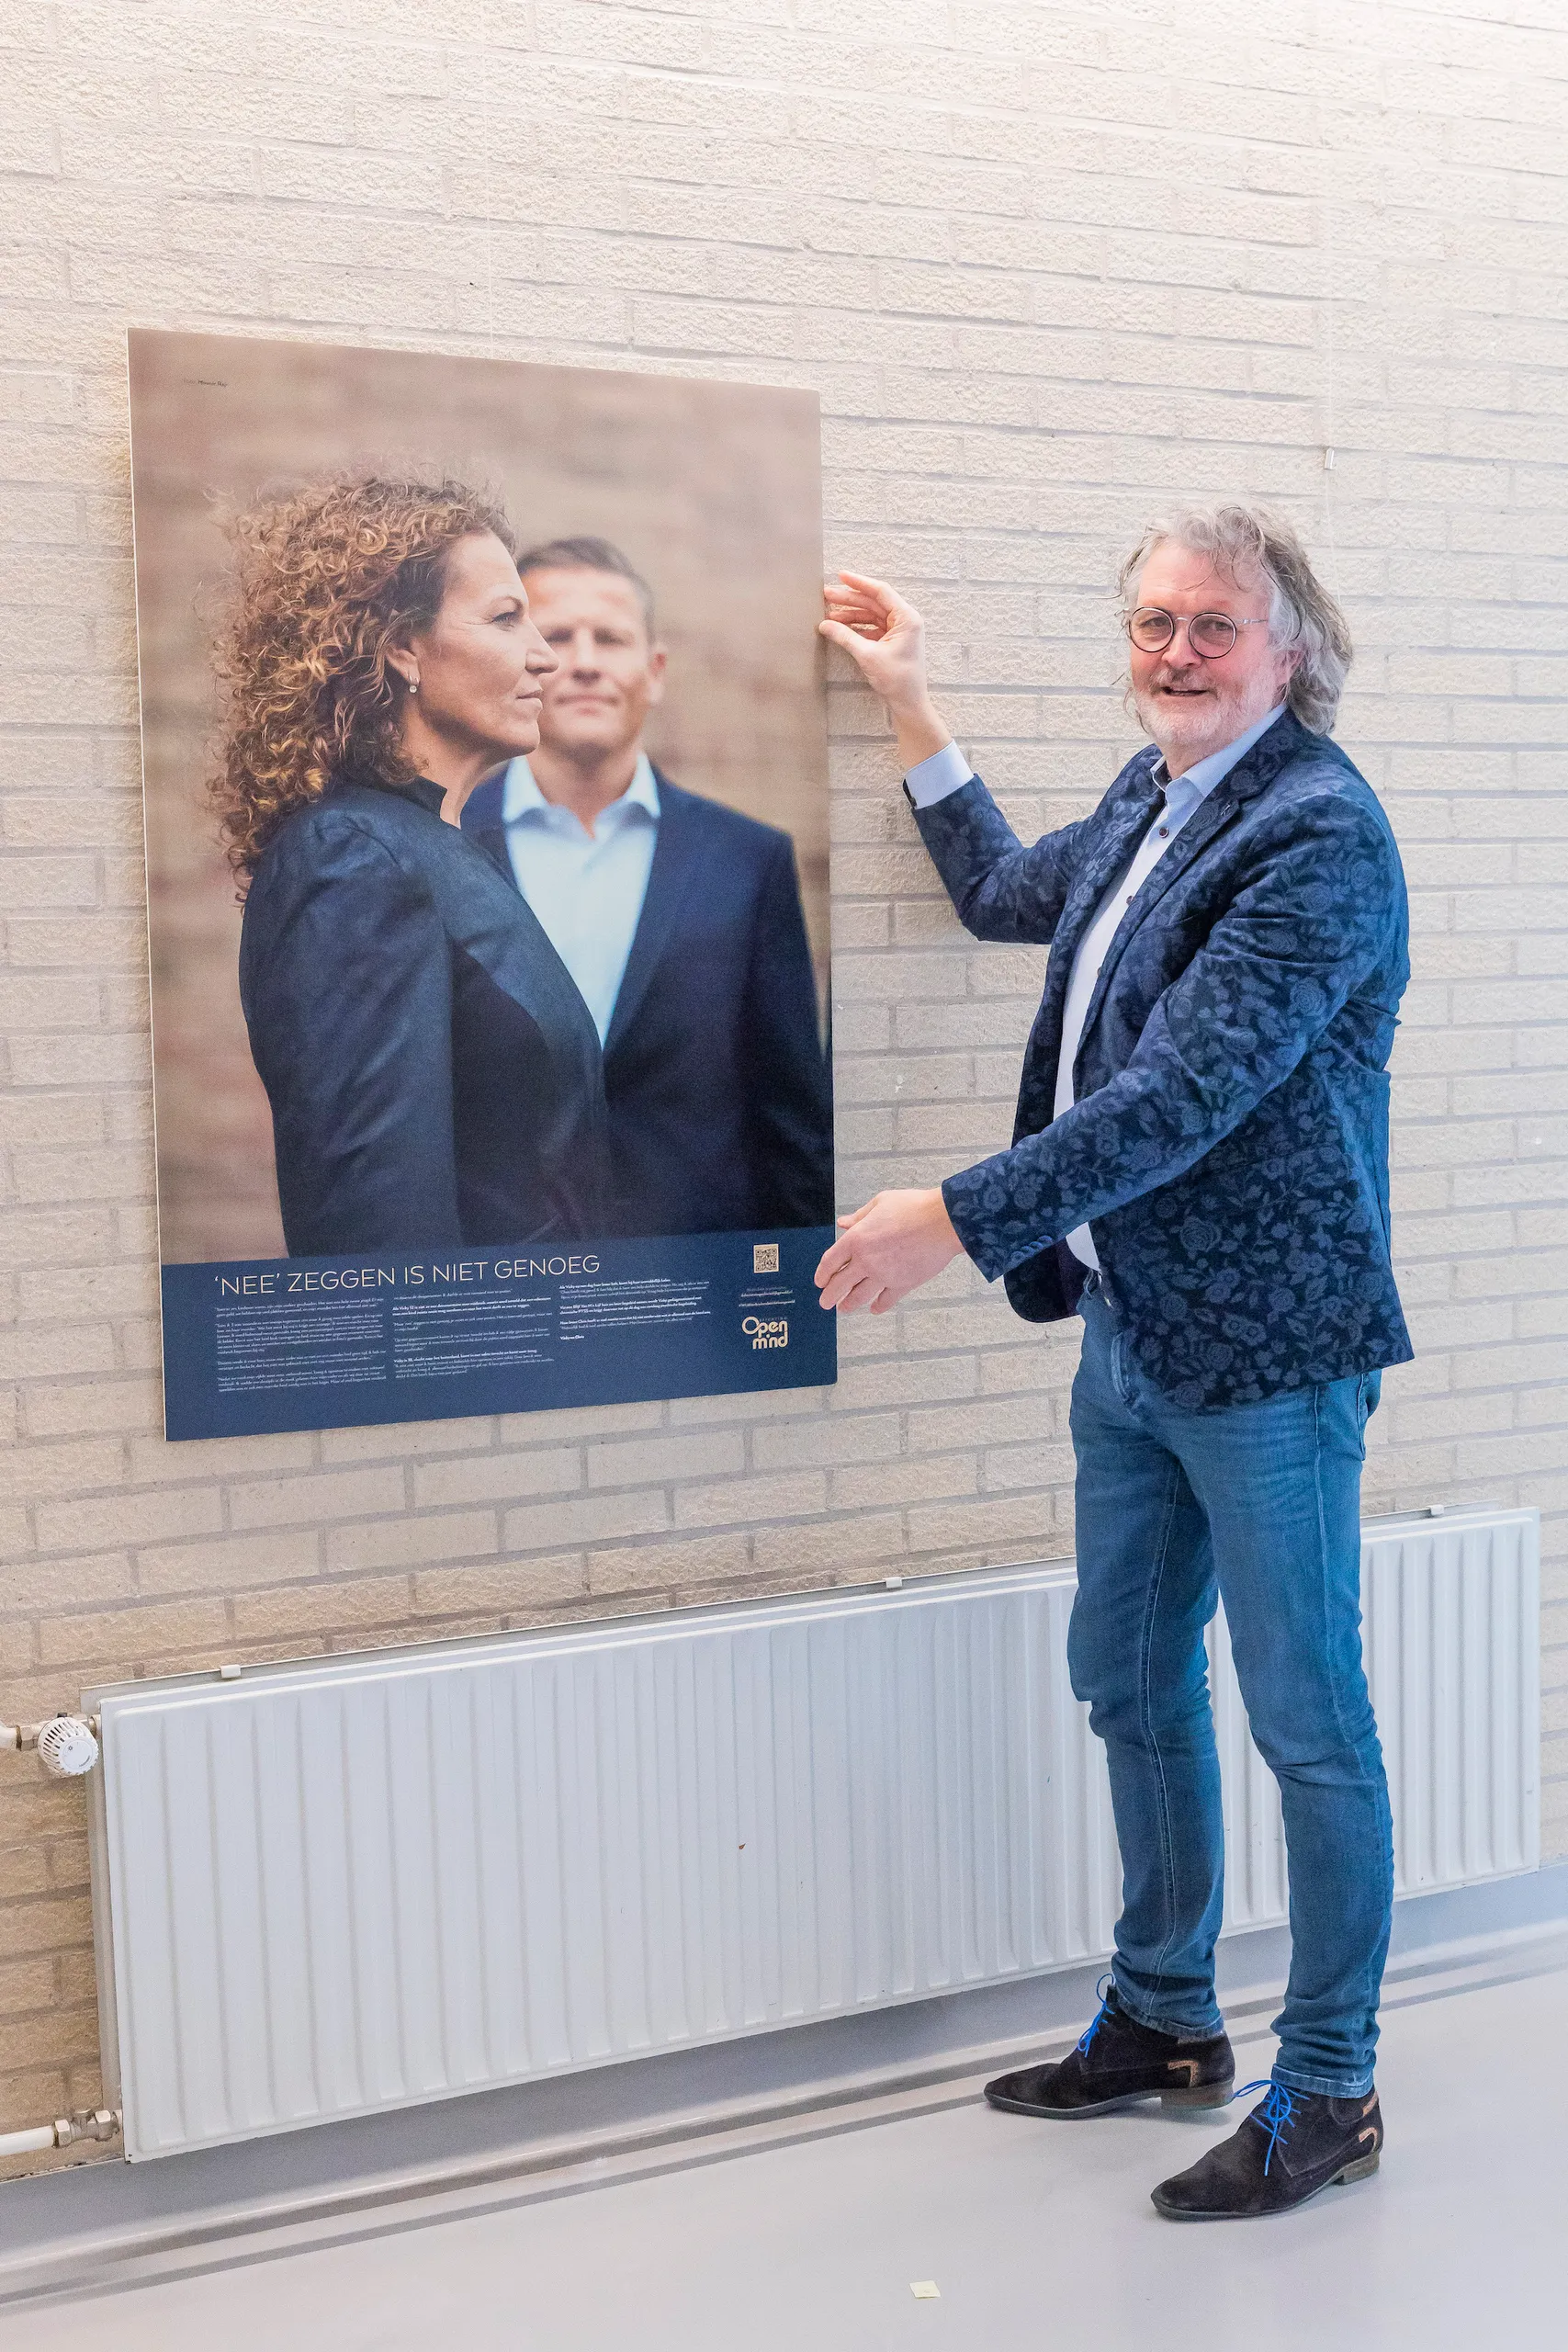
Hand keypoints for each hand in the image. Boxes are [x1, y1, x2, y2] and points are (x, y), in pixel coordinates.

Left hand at [815, 1187, 963, 1314]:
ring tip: (844, 1309)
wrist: (943, 1222)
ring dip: (849, 1304)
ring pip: (860, 1296)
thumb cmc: (913, 1207)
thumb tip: (842, 1223)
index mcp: (856, 1239)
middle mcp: (866, 1260)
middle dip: (830, 1296)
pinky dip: (879, 1306)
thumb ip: (859, 1216)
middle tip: (825, 1303)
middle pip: (840, 1284)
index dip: (822, 1274)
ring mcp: (884, 1275)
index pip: (830, 1261)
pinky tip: (874, 1309)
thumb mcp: (881, 1202)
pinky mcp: (903, 1284)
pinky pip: (886, 1300)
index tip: (819, 1281)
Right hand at [819, 572, 948, 767]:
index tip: (841, 576)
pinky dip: (856, 627)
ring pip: (871, 614)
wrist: (908, 703)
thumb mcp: (867, 655)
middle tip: (827, 594)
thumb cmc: (896, 680)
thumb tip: (824, 624)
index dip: (859, 583)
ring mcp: (898, 630)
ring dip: (851, 613)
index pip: (881, 592)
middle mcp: (905, 620)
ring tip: (829, 612)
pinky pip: (871, 627)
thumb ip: (845, 637)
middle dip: (850, 599)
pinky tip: (840, 627)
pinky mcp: (892, 641)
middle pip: (873, 602)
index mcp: (906, 618)